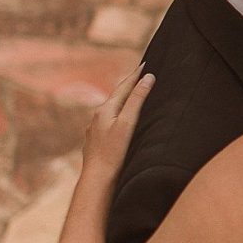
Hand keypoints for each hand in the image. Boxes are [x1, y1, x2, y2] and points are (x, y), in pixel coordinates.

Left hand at [83, 68, 152, 183]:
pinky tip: (120, 120)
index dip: (136, 75)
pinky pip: (109, 121)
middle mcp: (97, 116)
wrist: (97, 179)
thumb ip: (137, 100)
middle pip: (116, 96)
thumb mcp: (128, 123)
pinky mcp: (96, 141)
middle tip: (140, 74)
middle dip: (129, 84)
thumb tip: (147, 78)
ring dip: (123, 99)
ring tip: (132, 94)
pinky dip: (118, 114)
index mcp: (105, 109)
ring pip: (112, 109)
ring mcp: (95, 129)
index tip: (147, 63)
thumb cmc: (113, 152)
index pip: (124, 86)